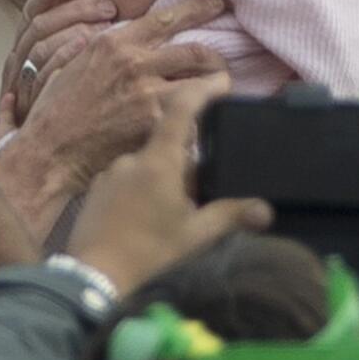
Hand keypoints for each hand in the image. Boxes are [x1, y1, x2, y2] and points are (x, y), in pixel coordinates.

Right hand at [0, 0, 116, 123]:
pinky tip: (86, 48)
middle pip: (39, 25)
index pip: (31, 13)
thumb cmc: (51, 113)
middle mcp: (17, 63)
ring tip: (106, 27)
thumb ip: (71, 46)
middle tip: (109, 6)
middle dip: (75, 10)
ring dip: (73, 32)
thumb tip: (101, 20)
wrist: (32, 159)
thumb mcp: (57, 75)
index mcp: (22, 50)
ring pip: (40, 47)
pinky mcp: (29, 104)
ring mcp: (21, 84)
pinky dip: (62, 59)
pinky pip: (42, 77)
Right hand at [6, 0, 230, 198]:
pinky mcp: (154, 124)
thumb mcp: (76, 64)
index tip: (216, 4)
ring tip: (219, 95)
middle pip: (196, 51)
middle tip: (223, 64)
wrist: (48, 149)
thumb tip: (133, 44)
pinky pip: (190, 118)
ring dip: (216, 89)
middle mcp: (134, 62)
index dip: (198, 8)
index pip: (167, 18)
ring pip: (202, 85)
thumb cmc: (57, 110)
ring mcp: (147, 93)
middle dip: (217, 58)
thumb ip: (108, 50)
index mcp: (114, 43)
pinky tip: (199, 127)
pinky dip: (197, 121)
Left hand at [69, 84, 270, 294]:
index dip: (203, 90)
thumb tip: (266, 210)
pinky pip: (128, 179)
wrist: (92, 278)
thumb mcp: (195, 236)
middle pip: (169, 144)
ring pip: (148, 165)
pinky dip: (143, 190)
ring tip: (175, 212)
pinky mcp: (96, 190)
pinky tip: (147, 218)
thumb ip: (231, 216)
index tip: (222, 81)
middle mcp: (132, 159)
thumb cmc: (148, 254)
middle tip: (202, 191)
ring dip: (165, 179)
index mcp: (159, 161)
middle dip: (189, 163)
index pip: (182, 110)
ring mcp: (110, 173)